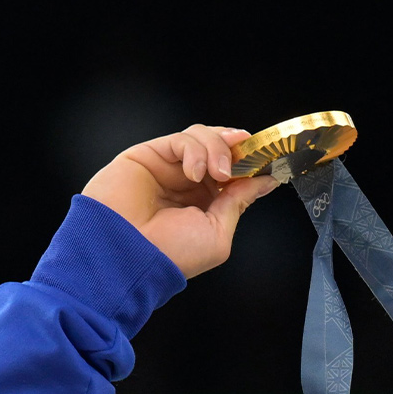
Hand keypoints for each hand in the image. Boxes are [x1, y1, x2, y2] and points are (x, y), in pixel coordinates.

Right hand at [81, 124, 279, 278]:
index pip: (233, 173)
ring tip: (220, 173)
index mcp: (204, 206)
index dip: (249, 163)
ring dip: (218, 149)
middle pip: (220, 149)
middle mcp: (186, 185)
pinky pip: (180, 139)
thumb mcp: (218, 234)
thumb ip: (238, 203)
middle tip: (245, 160)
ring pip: (202, 138)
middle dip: (237, 151)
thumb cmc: (169, 255)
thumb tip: (264, 182)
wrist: (126, 255)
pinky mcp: (148, 155)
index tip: (266, 161)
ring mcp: (167, 168)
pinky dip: (195, 150)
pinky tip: (195, 172)